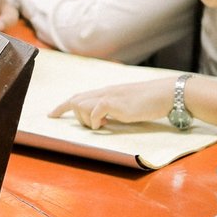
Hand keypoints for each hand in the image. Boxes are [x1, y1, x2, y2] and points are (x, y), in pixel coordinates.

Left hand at [49, 78, 172, 128]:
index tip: (52, 114)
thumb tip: (102, 120)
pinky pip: (95, 111)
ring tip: (99, 125)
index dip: (64, 105)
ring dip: (84, 119)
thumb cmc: (150, 101)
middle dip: (62, 109)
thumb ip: (113, 110)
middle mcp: (105, 92)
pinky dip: (95, 121)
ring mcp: (109, 96)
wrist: (165, 94)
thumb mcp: (127, 105)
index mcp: (108, 92)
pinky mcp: (115, 103)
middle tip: (55, 118)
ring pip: (80, 105)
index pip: (80, 96)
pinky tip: (105, 125)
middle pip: (75, 99)